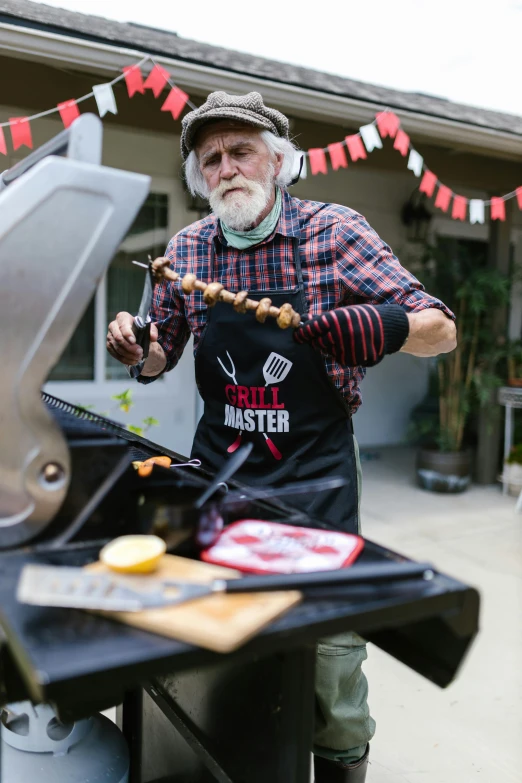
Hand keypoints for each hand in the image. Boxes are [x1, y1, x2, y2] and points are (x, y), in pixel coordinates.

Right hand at [106, 311, 158, 365]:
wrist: (136, 337)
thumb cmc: (141, 330)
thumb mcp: (149, 328)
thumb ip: (153, 331)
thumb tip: (153, 337)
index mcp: (122, 317)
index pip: (123, 326)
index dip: (127, 334)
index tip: (134, 341)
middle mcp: (113, 326)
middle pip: (118, 338)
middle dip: (129, 347)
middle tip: (140, 352)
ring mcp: (110, 336)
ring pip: (117, 348)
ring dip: (128, 354)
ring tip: (138, 357)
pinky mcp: (109, 346)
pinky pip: (115, 354)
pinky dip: (125, 359)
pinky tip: (133, 361)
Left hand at [294, 304, 408, 366]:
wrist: (387, 329)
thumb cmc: (364, 317)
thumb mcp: (344, 312)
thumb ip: (324, 319)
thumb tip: (305, 320)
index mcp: (335, 320)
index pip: (310, 329)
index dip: (302, 333)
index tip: (297, 335)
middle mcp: (338, 335)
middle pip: (317, 342)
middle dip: (317, 340)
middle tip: (325, 335)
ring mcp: (344, 349)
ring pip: (327, 351)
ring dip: (331, 346)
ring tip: (345, 338)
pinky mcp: (350, 360)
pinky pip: (338, 358)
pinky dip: (340, 353)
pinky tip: (351, 346)